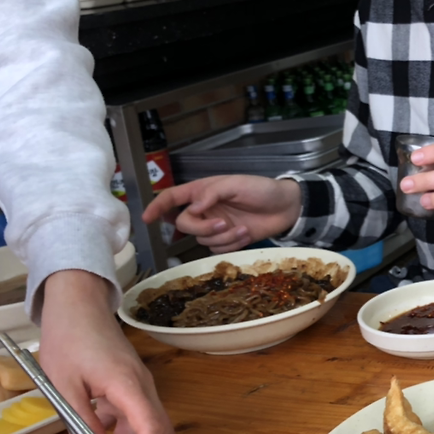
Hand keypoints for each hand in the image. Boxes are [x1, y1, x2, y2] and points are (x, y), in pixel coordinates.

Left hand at [39, 270, 174, 433]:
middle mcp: (142, 388)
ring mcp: (138, 386)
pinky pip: (129, 417)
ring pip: (142, 428)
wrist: (78, 304)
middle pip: (156, 433)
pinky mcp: (129, 385)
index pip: (151, 430)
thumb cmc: (69, 337)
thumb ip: (81, 420)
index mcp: (127, 386)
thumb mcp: (64, 385)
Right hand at [143, 176, 302, 251]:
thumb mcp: (236, 184)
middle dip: (202, 227)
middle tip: (223, 223)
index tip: (147, 219)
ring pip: (202, 240)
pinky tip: (246, 233)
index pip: (172, 198)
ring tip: (243, 228)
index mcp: (202, 191)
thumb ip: (212, 193)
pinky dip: (231, 244)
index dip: (157, 207)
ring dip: (223, 237)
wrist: (287, 207)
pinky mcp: (228, 240)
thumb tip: (193, 206)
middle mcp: (205, 210)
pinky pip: (217, 249)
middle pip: (184, 224)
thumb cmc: (261, 189)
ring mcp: (216, 226)